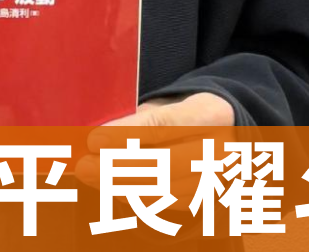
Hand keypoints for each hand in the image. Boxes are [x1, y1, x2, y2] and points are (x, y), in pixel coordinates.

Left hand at [73, 92, 235, 196]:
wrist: (222, 133)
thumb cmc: (181, 114)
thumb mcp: (165, 104)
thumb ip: (138, 118)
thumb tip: (99, 138)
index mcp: (211, 112)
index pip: (166, 124)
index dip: (128, 134)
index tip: (95, 140)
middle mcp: (222, 149)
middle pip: (167, 163)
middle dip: (121, 167)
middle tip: (86, 166)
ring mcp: (221, 179)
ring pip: (167, 190)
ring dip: (124, 186)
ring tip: (93, 177)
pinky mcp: (210, 199)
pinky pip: (170, 205)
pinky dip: (138, 198)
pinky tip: (113, 189)